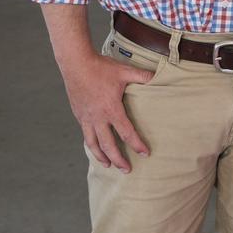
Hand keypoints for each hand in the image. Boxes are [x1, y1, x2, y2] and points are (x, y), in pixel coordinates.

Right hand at [61, 52, 152, 171]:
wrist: (75, 63)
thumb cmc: (100, 67)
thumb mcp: (124, 70)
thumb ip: (142, 76)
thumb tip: (157, 77)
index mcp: (111, 109)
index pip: (126, 132)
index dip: (137, 144)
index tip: (145, 153)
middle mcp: (98, 117)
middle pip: (108, 145)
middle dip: (118, 160)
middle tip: (127, 169)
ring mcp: (86, 117)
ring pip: (93, 144)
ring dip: (101, 157)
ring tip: (108, 165)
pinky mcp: (78, 114)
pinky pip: (85, 134)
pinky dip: (91, 144)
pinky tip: (94, 146)